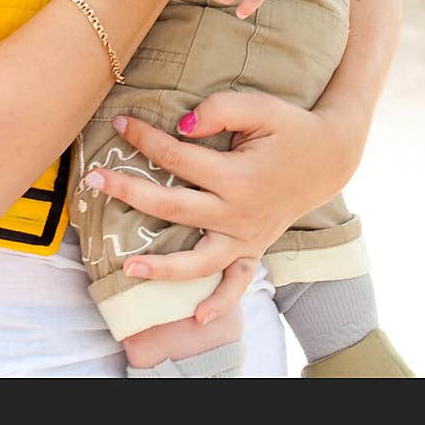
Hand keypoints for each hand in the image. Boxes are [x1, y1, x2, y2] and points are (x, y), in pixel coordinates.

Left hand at [83, 94, 356, 324]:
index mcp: (237, 176)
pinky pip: (237, 284)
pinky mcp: (254, 248)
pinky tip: (196, 318)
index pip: (177, 157)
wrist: (330, 156)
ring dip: (162, 268)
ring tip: (126, 269)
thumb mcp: (260, 107)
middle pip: (173, 208)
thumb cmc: (290, 127)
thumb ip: (219, 111)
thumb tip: (180, 126)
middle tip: (93, 179)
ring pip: (198, 262)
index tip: (120, 123)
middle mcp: (239, 214)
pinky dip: (219, 304)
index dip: (145, 139)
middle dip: (129, 193)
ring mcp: (246, 237)